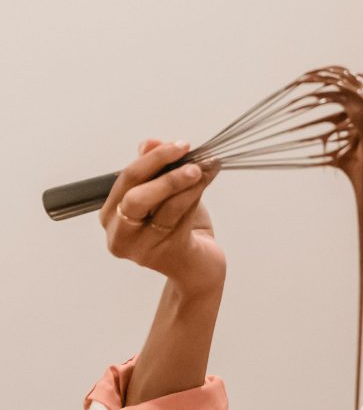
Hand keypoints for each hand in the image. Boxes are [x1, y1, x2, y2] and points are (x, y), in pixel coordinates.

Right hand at [101, 138, 224, 301]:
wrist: (198, 267)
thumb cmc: (179, 229)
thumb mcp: (164, 195)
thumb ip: (154, 170)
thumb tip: (150, 143)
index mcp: (111, 215)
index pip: (126, 180)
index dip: (153, 159)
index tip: (179, 145)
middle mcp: (120, 235)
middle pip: (135, 195)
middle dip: (164, 172)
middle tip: (190, 158)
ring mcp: (141, 248)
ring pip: (163, 207)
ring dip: (186, 183)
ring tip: (203, 170)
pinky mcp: (166, 255)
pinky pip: (181, 219)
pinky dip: (194, 197)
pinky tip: (205, 183)